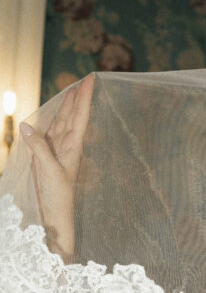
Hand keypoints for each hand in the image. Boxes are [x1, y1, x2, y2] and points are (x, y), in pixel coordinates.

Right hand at [20, 73, 93, 257]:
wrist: (56, 213)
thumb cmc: (58, 195)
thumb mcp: (50, 171)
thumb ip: (39, 148)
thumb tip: (27, 125)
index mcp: (73, 146)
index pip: (81, 116)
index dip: (85, 98)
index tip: (92, 80)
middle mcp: (67, 145)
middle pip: (74, 116)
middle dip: (78, 98)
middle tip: (85, 80)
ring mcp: (58, 150)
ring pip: (63, 122)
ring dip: (68, 107)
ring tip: (72, 91)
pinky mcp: (48, 156)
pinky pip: (51, 133)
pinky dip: (54, 120)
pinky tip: (57, 115)